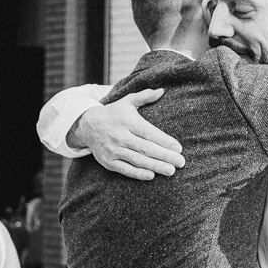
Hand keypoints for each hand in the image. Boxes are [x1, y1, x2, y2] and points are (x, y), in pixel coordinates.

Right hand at [67, 89, 184, 179]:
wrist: (87, 125)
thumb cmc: (114, 113)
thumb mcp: (127, 101)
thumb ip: (144, 96)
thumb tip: (161, 91)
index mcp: (127, 121)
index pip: (148, 132)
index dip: (164, 141)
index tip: (178, 148)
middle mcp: (120, 136)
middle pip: (145, 148)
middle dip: (164, 156)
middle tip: (180, 162)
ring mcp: (113, 150)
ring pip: (137, 160)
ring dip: (155, 166)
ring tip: (171, 171)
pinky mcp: (108, 162)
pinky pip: (125, 169)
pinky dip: (138, 174)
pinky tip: (151, 176)